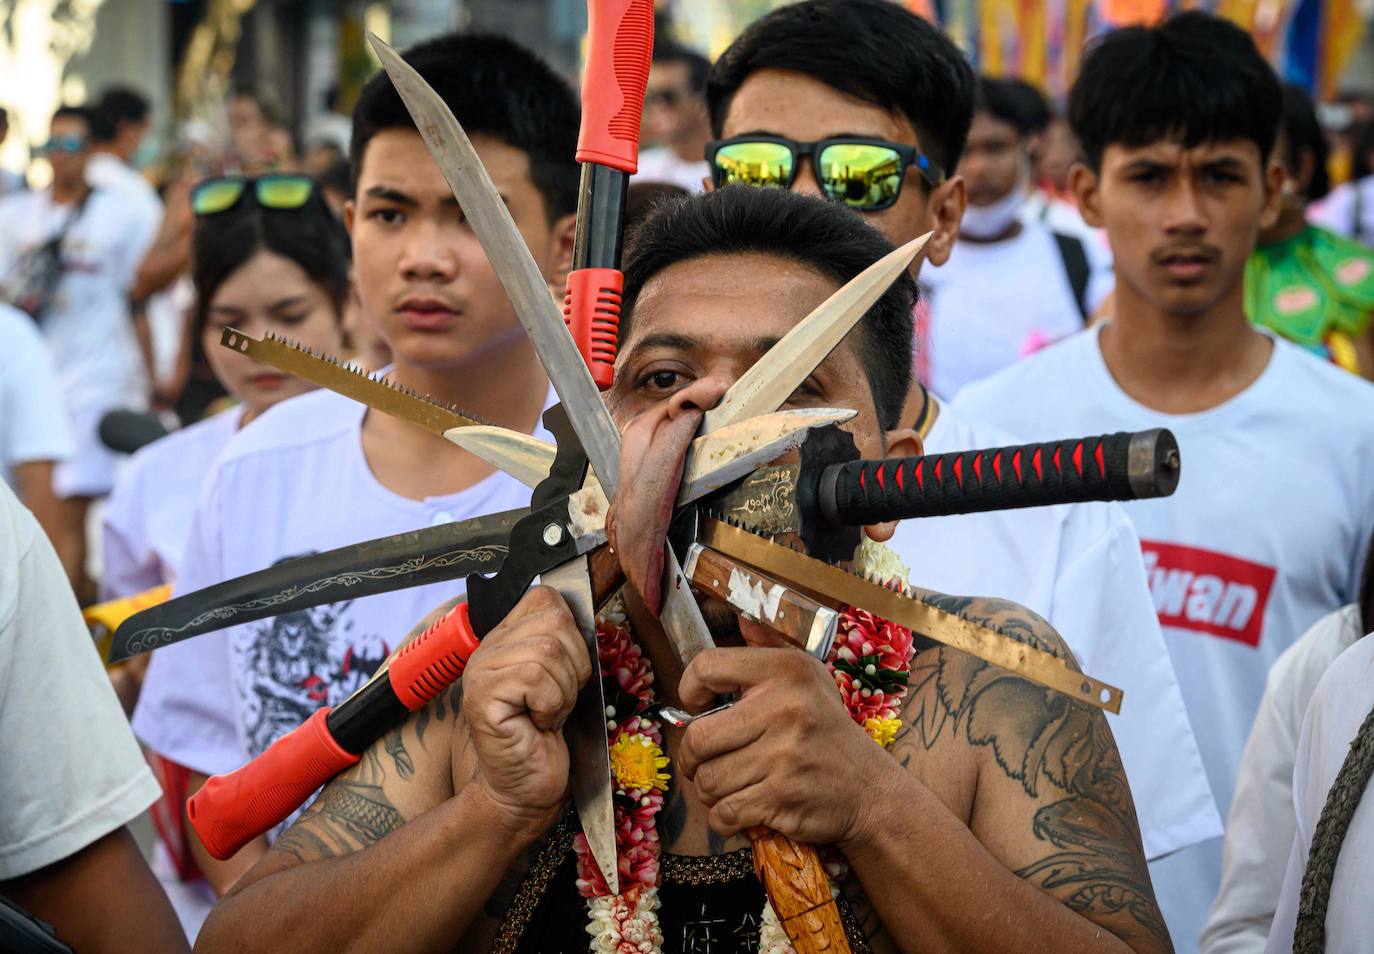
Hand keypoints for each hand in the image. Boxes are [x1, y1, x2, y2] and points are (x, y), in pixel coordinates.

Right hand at [460, 586, 591, 837]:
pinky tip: (538, 723)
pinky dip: (551, 705)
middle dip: (574, 666)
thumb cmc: (548, 736)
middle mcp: (488, 648)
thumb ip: (565, 643)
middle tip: (557, 700)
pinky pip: (535, 679)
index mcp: (507, 637)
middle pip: (555, 621)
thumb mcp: (564, 678)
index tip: (567, 672)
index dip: (573, 634)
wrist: (528, 789)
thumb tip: (587, 615)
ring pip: (548, 651)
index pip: (547, 598)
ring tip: (547, 713)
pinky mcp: (482, 697)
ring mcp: (481, 671)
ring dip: (563, 691)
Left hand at [677, 647, 896, 848]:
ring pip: (708, 780)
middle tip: (704, 760)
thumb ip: (771, 648)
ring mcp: (784, 757)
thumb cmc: (827, 731)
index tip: (700, 707)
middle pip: (698, 738)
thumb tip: (742, 618)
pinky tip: (741, 807)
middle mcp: (784, 709)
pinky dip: (724, 816)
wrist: (870, 789)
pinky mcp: (783, 798)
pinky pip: (724, 813)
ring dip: (710, 789)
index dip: (690, 690)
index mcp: (785, 671)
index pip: (706, 667)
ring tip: (730, 782)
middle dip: (692, 757)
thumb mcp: (809, 678)